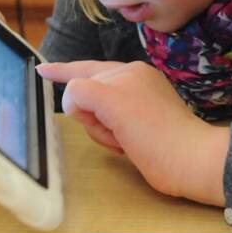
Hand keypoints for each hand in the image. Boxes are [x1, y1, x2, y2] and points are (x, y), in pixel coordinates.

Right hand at [37, 60, 229, 206]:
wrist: (190, 162)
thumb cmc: (154, 133)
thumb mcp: (112, 104)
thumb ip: (83, 92)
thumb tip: (73, 100)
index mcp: (127, 72)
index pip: (84, 70)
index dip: (61, 72)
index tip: (41, 70)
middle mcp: (132, 82)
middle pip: (89, 94)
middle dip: (90, 116)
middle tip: (110, 131)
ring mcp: (140, 102)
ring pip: (97, 114)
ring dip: (101, 131)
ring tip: (121, 142)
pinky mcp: (143, 124)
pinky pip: (111, 127)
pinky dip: (111, 138)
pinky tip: (125, 147)